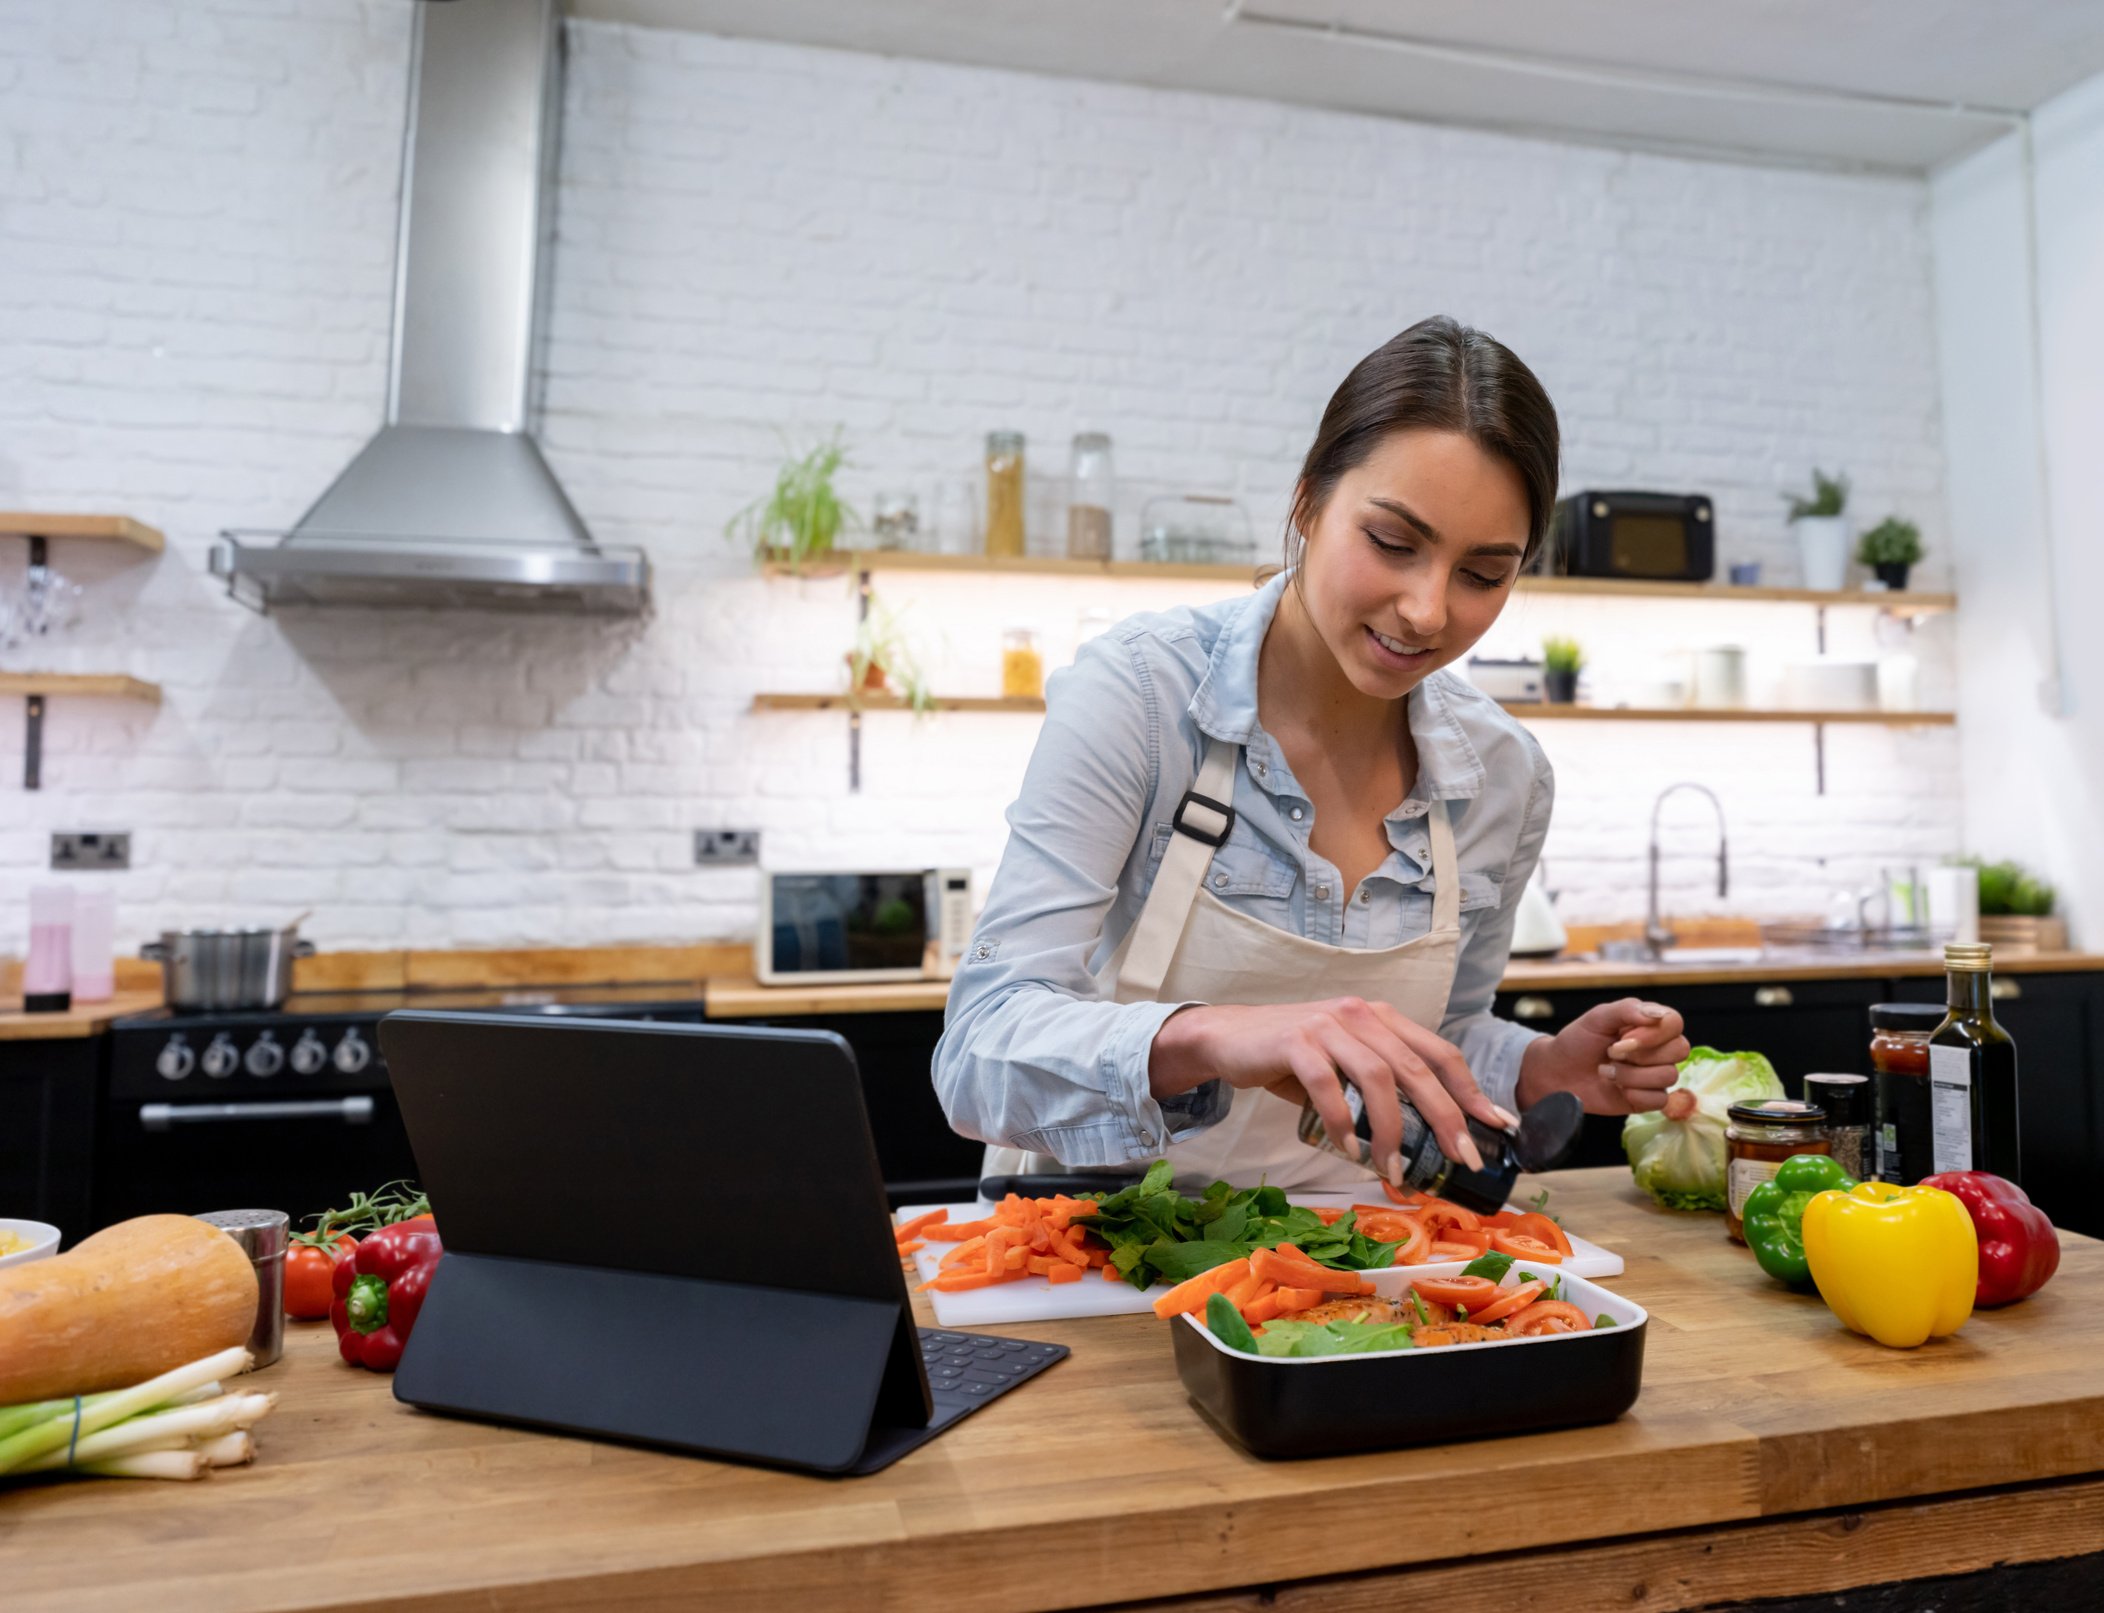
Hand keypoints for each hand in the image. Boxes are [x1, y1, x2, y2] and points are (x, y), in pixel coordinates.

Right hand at [1149, 998, 1517, 1179]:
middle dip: (1447, 1119)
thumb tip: (1424, 1142)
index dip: (1471, 1091)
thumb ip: (1380, 1090)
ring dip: (1393, 1131)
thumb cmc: (1292, 1059)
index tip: (1496, 1127)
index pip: (1440, 1054)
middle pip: (1418, 1069)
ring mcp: (1329, 1025)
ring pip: (1378, 1078)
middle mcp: (1362, 1015)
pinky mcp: (1296, 1040)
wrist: (1228, 1038)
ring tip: (1395, 1170)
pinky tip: (1349, 1150)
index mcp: (1382, 1019)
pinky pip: (1327, 1086)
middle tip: (1460, 1160)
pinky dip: (1342, 1122)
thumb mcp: (1345, 1066)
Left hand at [1517, 997, 1689, 1114]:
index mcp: (1649, 1024)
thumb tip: (1658, 1015)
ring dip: (1631, 1075)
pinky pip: (1659, 1100)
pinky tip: (1616, 1088)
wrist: (1558, 1072)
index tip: (1623, 1037)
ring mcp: (1654, 1074)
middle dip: (1640, 1055)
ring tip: (1607, 1071)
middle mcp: (1657, 1048)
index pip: (1675, 1023)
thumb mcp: (1598, 1018)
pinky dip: (1634, 1094)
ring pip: (1668, 1076)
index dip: (1653, 1033)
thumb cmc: (1577, 1041)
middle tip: (1611, 1053)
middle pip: (1679, 1050)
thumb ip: (1627, 1010)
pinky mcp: (1648, 1098)